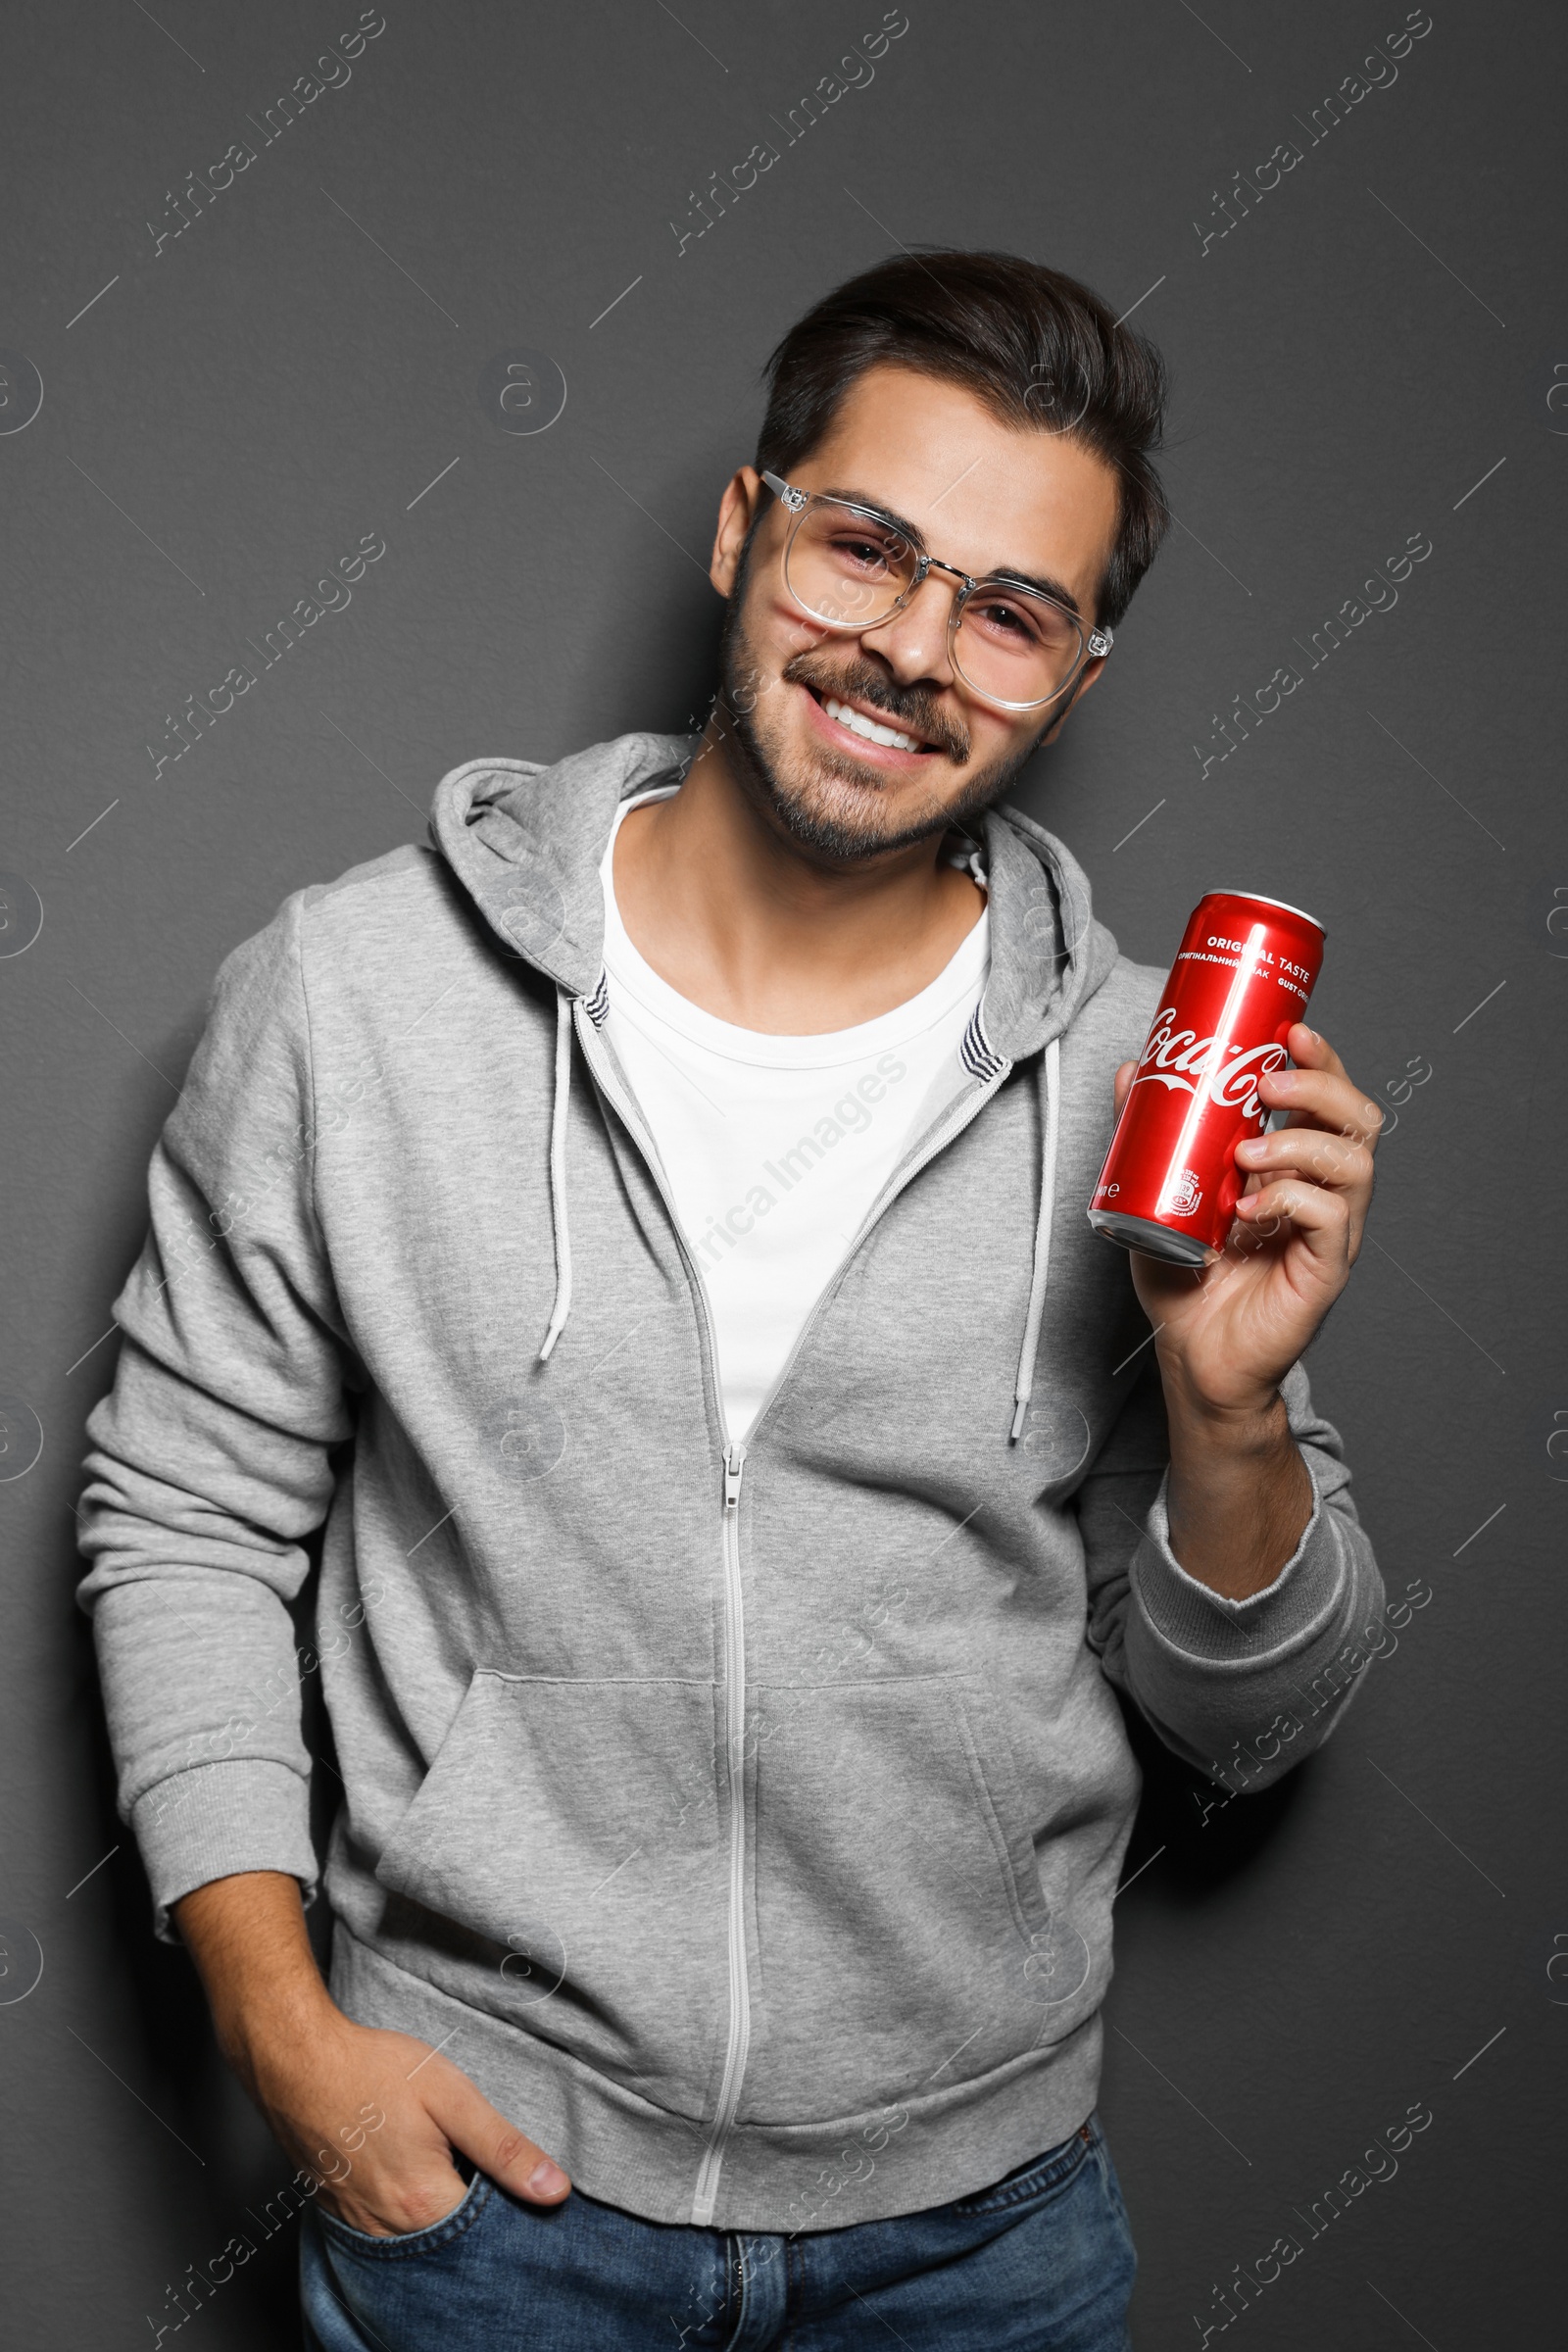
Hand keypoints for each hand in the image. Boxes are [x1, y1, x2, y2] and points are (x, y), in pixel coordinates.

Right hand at [243, 2003, 569, 2236]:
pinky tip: (412, 2173)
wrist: (295, 2061)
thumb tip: (554, 2190)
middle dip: (477, 2218)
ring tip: (448, 2166)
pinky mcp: (340, 2212)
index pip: (490, 2236)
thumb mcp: (451, 2096)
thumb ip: (503, 2148)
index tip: (518, 2181)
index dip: (512, 2209)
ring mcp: (360, 2225)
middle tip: (478, 2165)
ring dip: (441, 2215)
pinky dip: (407, 2212)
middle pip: (453, 2245)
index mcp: (424, 2204)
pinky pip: (386, 2231)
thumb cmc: (372, 2071)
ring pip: (419, 2241)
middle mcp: (389, 2230)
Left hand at [1111, 1022, 1381, 1417]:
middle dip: (1321, 1087)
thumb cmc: (1184, 1276)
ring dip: (1300, 1143)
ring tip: (1248, 1152)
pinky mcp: (1324, 1270)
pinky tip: (1248, 1207)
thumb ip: (1147, 1134)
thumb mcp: (1156, 1192)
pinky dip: (1289, 1200)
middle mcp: (1324, 1193)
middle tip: (1268, 1082)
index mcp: (1295, 1167)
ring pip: (1354, 1163)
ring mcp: (1330, 1232)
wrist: (1191, 1355)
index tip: (1291, 1030)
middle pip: (1359, 1120)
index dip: (1322, 1060)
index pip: (1330, 1100)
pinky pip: (1329, 1218)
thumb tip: (1135, 1068)